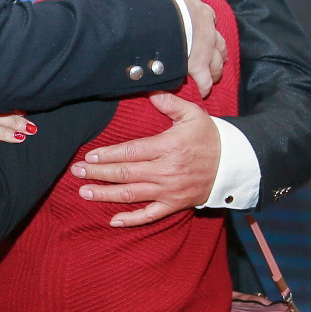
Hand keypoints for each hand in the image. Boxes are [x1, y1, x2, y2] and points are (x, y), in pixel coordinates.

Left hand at [69, 92, 217, 225]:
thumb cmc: (210, 137)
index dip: (108, 155)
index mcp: (167, 147)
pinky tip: (112, 220)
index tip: (89, 156)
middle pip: (124, 173)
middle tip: (76, 172)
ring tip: (84, 192)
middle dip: (97, 173)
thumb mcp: (193, 114)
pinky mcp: (174, 204)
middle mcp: (165, 171)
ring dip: (105, 194)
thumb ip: (169, 103)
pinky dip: (131, 219)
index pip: (130, 152)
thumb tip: (151, 91)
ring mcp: (168, 190)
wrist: (234, 164)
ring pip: (131, 195)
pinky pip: (150, 215)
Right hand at [180, 0, 224, 93]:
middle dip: (219, 52)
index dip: (207, 27)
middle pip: (219, 44)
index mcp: (202, 11)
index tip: (205, 33)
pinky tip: (204, 91)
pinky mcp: (197, 66)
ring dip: (216, 69)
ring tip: (215, 76)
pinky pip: (204, 80)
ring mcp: (205, 50)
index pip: (209, 20)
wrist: (162, 14)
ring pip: (217, 62)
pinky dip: (205, 86)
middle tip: (218, 59)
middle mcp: (208, 31)